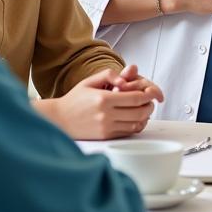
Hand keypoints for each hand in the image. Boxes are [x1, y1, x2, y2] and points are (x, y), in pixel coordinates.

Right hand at [35, 65, 162, 139]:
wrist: (60, 119)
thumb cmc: (75, 99)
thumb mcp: (89, 81)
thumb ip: (109, 75)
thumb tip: (126, 78)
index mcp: (103, 99)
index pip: (135, 98)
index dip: (148, 95)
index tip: (151, 92)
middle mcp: (106, 115)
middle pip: (139, 112)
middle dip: (149, 106)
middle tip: (150, 101)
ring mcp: (106, 128)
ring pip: (136, 123)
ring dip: (144, 116)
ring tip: (143, 109)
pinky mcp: (106, 136)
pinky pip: (128, 131)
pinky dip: (136, 125)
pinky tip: (135, 118)